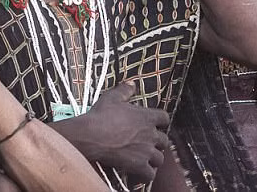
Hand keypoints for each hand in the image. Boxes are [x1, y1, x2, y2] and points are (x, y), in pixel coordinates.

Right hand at [53, 81, 169, 182]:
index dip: (161, 121)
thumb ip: (124, 90)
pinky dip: (146, 173)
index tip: (156, 123)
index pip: (164, 118)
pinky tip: (140, 171)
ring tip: (145, 157)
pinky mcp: (139, 165)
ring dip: (153, 158)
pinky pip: (150, 173)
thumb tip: (132, 83)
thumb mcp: (111, 98)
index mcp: (146, 117)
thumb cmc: (101, 116)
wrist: (92, 136)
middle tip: (147, 142)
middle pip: (164, 140)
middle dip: (157, 142)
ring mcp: (146, 151)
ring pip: (160, 158)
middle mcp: (150, 134)